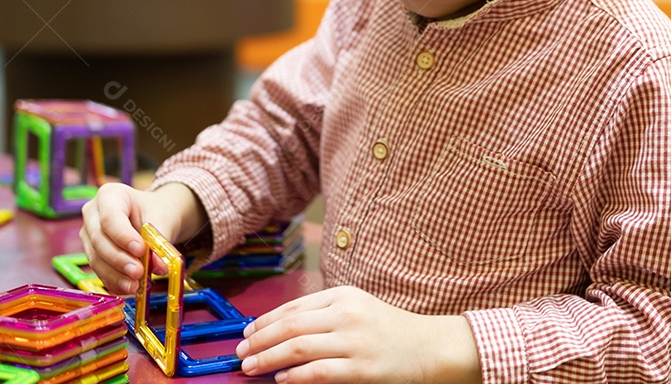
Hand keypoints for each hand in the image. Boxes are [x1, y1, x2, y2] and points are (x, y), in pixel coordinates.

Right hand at [79, 182, 197, 294]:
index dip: (123, 236)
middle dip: (119, 259)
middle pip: (99, 239)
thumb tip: (159, 267)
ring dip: (115, 274)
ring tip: (135, 285)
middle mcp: (92, 213)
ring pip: (96, 258)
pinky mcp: (92, 254)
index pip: (110, 218)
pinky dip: (114, 281)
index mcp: (109, 195)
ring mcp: (88, 234)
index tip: (140, 250)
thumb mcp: (162, 220)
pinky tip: (128, 288)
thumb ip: (160, 241)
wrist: (155, 216)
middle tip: (138, 272)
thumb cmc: (157, 211)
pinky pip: (99, 270)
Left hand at [235, 286, 481, 383]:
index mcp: (344, 295)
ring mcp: (354, 342)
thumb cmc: (390, 330)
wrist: (430, 348)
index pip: (293, 306)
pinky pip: (318, 373)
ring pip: (297, 348)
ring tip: (251, 367)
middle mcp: (347, 314)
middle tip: (241, 353)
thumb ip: (323, 314)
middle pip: (290, 326)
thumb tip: (279, 329)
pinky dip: (294, 376)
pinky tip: (281, 380)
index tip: (247, 333)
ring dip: (268, 358)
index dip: (265, 321)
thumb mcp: (357, 308)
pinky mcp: (362, 369)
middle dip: (259, 340)